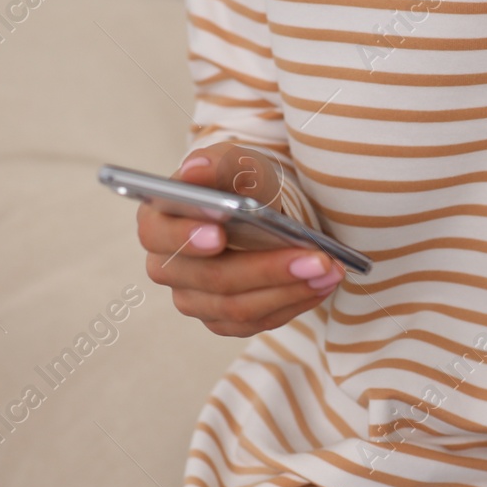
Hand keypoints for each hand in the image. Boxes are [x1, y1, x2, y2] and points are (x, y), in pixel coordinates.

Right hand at [137, 142, 343, 336]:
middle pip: (212, 278)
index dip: (187, 237)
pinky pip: (256, 323)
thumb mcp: (233, 163)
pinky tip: (321, 286)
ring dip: (289, 290)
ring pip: (237, 308)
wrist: (260, 210)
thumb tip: (196, 170)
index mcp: (157, 221)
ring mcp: (193, 300)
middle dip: (266, 269)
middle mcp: (167, 267)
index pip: (160, 234)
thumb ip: (215, 164)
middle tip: (314, 258)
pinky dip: (292, 304)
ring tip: (329, 270)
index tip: (220, 235)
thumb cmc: (239, 183)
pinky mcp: (221, 321)